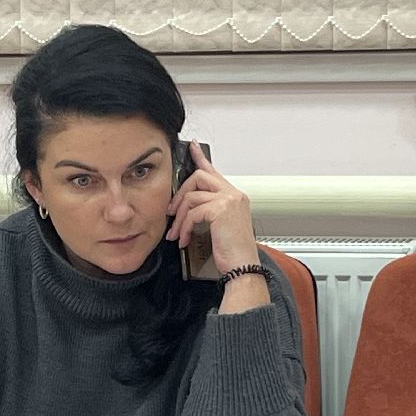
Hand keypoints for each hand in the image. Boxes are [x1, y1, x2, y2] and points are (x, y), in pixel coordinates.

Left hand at [165, 141, 261, 278]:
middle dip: (180, 194)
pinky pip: (192, 212)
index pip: (214, 171)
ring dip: (179, 217)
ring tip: (176, 233)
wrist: (243, 268)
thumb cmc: (234, 252)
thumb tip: (188, 207)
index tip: (192, 148)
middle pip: (199, 177)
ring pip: (191, 196)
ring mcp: (228, 200)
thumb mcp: (221, 228)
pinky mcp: (220, 210)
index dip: (201, 158)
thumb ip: (208, 212)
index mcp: (235, 197)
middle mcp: (234, 195)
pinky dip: (184, 228)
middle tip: (171, 212)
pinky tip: (184, 240)